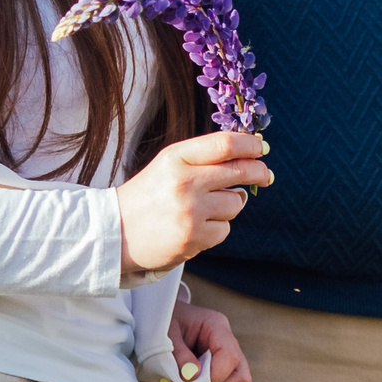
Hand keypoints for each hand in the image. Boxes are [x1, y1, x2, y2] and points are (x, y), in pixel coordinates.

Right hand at [115, 131, 272, 274]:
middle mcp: (185, 182)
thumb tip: (250, 154)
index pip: (225, 144)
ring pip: (236, 203)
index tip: (260, 147)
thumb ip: (204, 157)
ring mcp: (190, 211)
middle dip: (259, 171)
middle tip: (266, 174)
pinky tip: (196, 227)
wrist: (115, 233)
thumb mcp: (169, 164)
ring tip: (204, 208)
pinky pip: (225, 229)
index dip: (250, 144)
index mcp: (176, 158)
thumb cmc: (148, 196)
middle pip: (240, 171)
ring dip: (229, 205)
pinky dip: (216, 229)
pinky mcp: (193, 238)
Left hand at [161, 301, 252, 381]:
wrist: (157, 320)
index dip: (214, 377)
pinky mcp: (215, 380)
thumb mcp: (166, 333)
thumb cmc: (163, 322)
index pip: (230, 357)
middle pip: (241, 379)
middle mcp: (227, 347)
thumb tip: (192, 379)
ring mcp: (223, 365)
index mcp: (217, 327)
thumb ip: (180, 355)